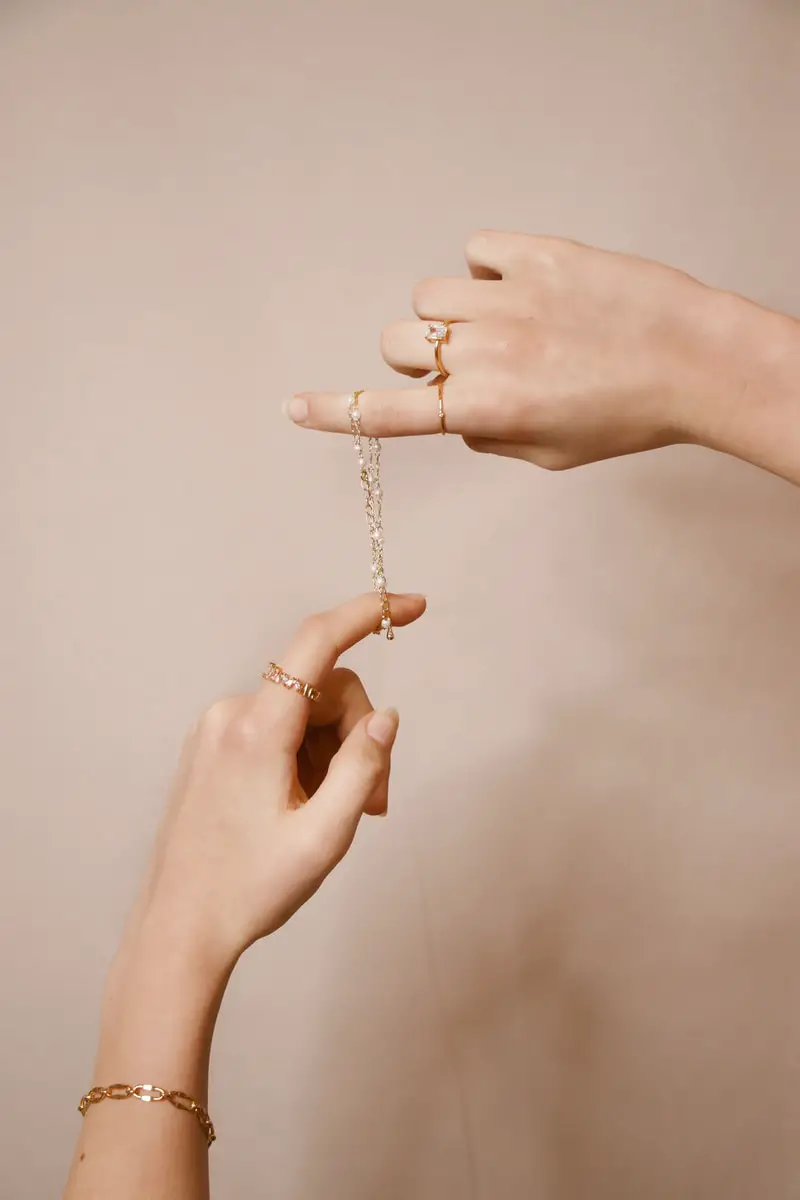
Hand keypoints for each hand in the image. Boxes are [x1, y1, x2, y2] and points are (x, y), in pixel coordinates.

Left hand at [128, 592, 425, 966]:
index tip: (414, 607)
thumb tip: (386, 717)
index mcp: (256, 731)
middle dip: (359, 736)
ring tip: (338, 818)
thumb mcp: (324, 837)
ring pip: (304, 714)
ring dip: (334, 755)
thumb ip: (363, 768)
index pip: (318, 642)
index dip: (369, 613)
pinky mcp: (213, 747)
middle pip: (323, 691)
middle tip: (374, 804)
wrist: (179, 929)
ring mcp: (216, 730)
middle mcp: (231, 716)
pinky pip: (278, 729)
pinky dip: (306, 758)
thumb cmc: (249, 890)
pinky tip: (306, 808)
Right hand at [286, 231, 756, 469]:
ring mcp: (508, 299)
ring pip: (430, 296)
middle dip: (417, 358)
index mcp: (484, 409)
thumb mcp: (550, 453)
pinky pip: (476, 250)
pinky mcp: (538, 254)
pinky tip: (524, 286)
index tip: (294, 407)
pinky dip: (487, 269)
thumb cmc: (627, 417)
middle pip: (396, 342)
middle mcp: (484, 353)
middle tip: (466, 364)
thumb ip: (487, 434)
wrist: (693, 360)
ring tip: (504, 322)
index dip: (335, 412)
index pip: (388, 414)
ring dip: (450, 314)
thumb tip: (455, 410)